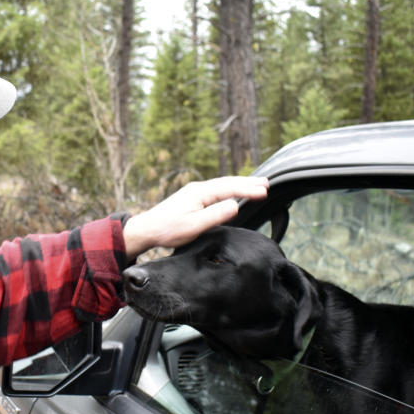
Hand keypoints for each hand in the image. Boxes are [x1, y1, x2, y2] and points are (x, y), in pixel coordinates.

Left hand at [122, 176, 268, 258]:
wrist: (147, 230)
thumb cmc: (168, 230)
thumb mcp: (194, 226)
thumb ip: (215, 215)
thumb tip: (235, 205)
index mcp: (200, 192)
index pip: (229, 188)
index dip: (248, 189)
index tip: (264, 191)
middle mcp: (198, 188)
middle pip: (227, 183)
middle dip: (247, 182)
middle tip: (267, 183)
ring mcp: (194, 192)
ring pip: (222, 186)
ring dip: (239, 185)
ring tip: (256, 186)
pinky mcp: (192, 198)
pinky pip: (216, 191)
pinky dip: (229, 190)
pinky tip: (234, 194)